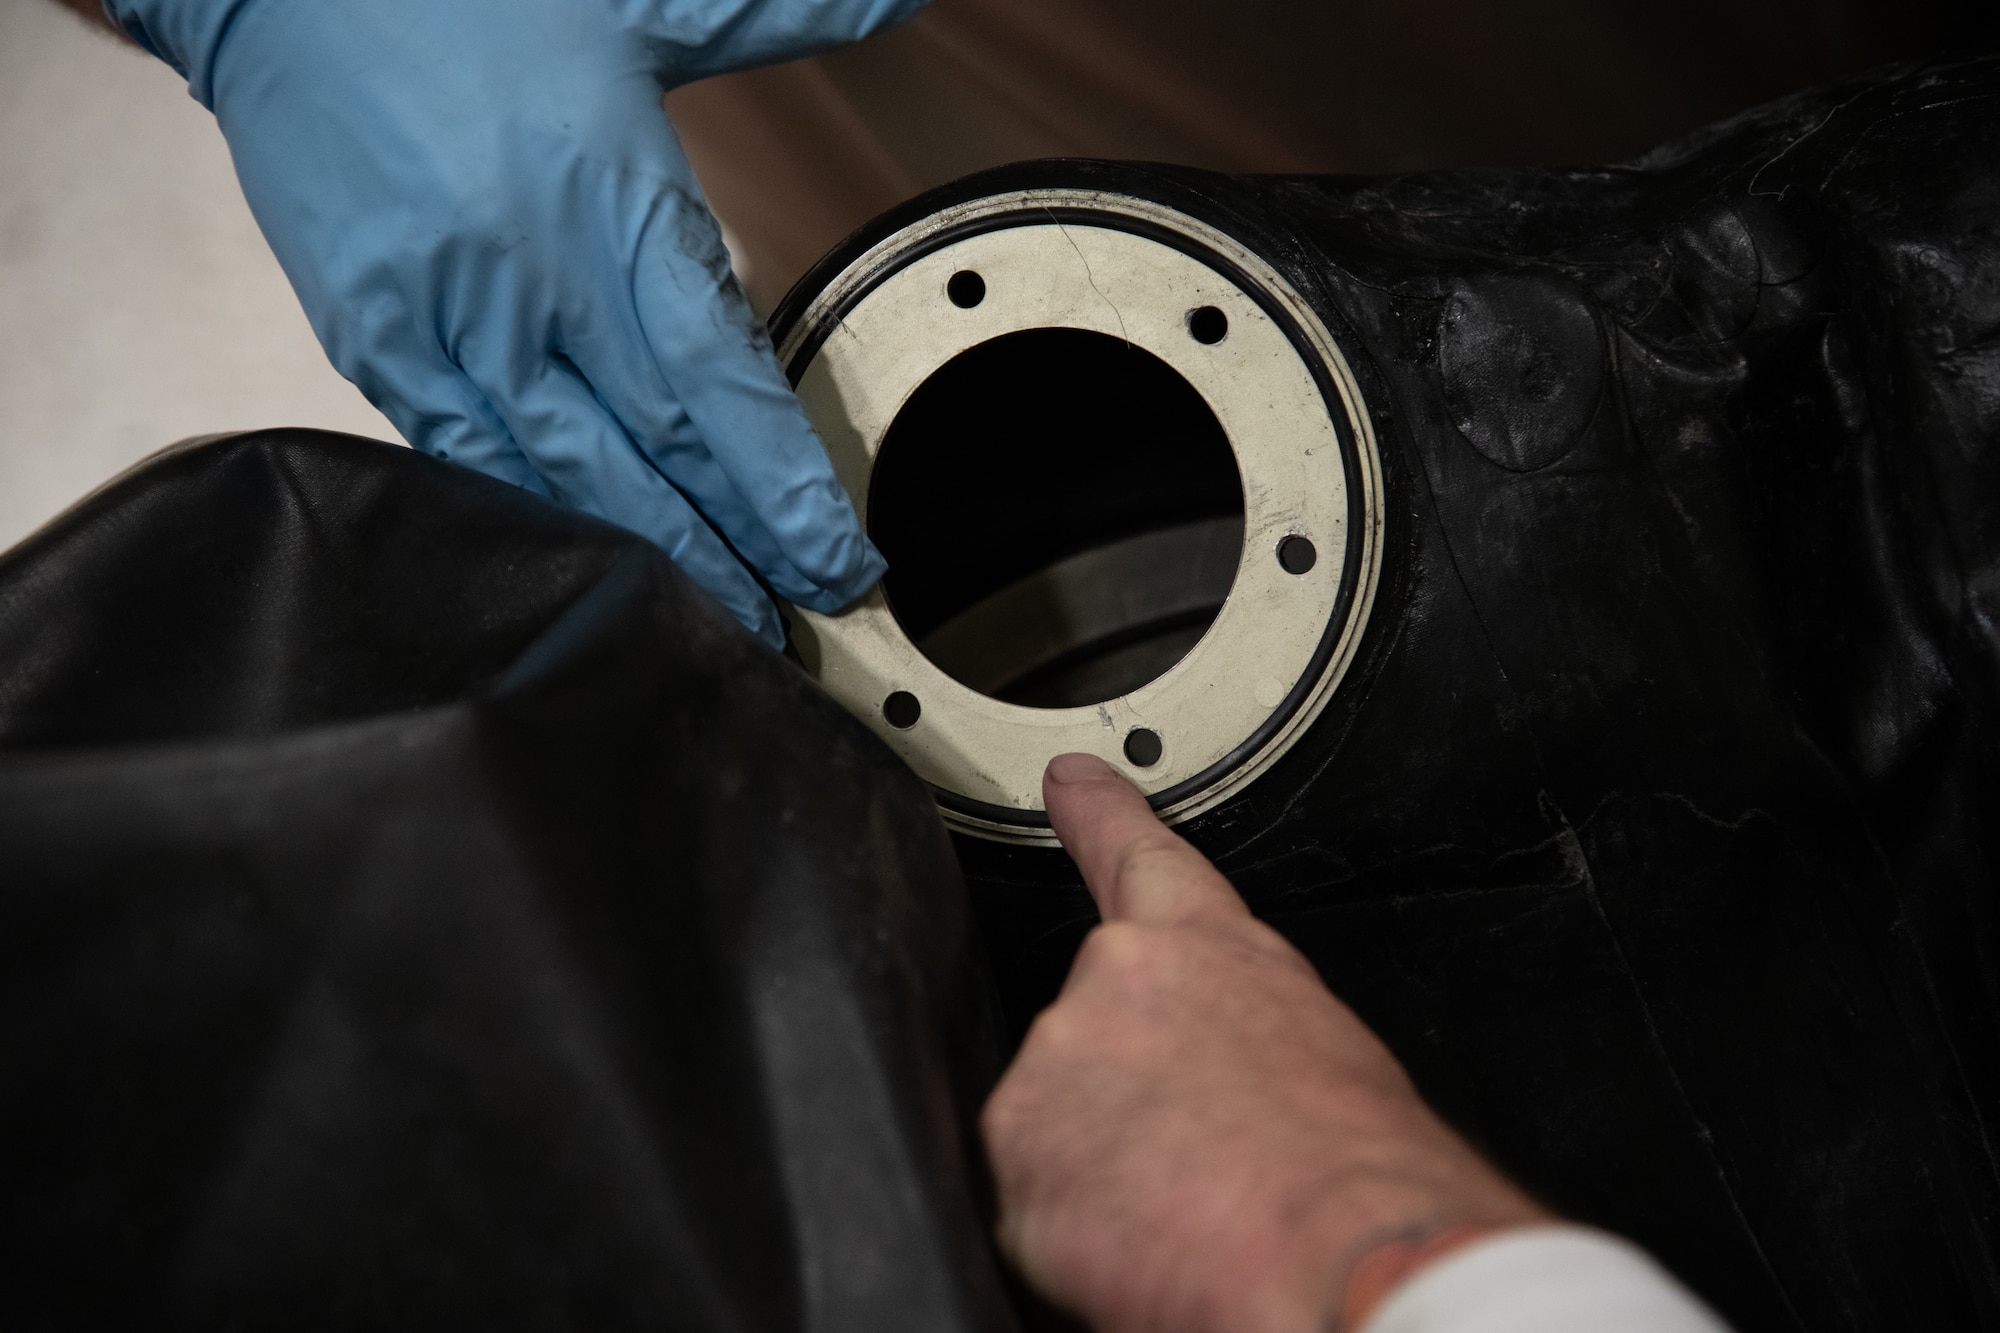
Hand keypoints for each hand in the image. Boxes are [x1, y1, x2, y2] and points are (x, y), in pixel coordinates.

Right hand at [101, 0, 920, 647]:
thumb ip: (777, 14)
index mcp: (611, 195)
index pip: (722, 380)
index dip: (784, 489)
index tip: (838, 563)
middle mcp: (532, 274)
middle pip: (653, 451)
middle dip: (731, 551)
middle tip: (791, 627)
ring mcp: (444, 318)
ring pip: (558, 475)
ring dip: (640, 559)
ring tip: (708, 624)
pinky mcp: (369, 338)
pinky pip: (461, 456)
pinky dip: (527, 518)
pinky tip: (580, 570)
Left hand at [983, 754, 1548, 1332]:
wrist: (1343, 1255)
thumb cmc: (1360, 1173)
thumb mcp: (1325, 1060)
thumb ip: (1239, 1036)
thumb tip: (1220, 1082)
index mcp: (1210, 950)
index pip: (1137, 855)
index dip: (1097, 814)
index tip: (1067, 780)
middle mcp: (1116, 981)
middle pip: (1090, 1037)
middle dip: (1126, 1101)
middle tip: (1198, 1166)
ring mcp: (1055, 1060)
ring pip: (1056, 1122)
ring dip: (1102, 1168)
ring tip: (1187, 1214)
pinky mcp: (1015, 1147)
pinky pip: (1029, 1199)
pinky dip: (1074, 1232)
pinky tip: (1143, 1248)